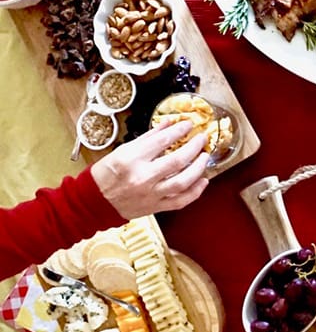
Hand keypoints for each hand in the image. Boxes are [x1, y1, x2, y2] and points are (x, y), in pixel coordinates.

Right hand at [90, 119, 209, 218]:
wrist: (94, 202)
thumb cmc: (106, 174)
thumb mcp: (122, 150)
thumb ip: (148, 138)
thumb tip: (168, 124)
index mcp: (131, 159)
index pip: (162, 140)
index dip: (179, 130)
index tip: (188, 124)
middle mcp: (143, 177)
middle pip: (177, 160)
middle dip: (194, 147)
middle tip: (202, 139)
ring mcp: (151, 194)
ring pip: (183, 182)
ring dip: (198, 168)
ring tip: (204, 158)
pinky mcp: (155, 207)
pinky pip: (181, 201)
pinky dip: (195, 192)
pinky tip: (203, 181)